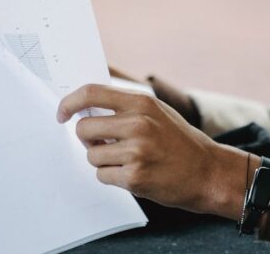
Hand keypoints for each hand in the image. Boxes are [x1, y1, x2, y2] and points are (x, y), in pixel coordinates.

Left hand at [57, 84, 253, 217]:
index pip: (91, 93)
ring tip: (125, 161)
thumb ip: (125, 106)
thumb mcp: (156, 112)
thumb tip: (85, 105)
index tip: (61, 114)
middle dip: (86, 139)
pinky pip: (102, 175)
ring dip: (101, 161)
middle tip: (101, 144)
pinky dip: (111, 177)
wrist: (208, 172)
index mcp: (141, 102)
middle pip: (83, 128)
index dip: (69, 103)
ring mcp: (136, 151)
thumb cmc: (179, 141)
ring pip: (91, 155)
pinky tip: (132, 174)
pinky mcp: (135, 177)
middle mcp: (138, 124)